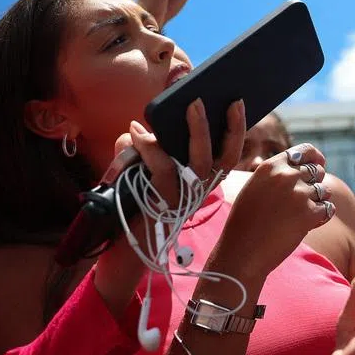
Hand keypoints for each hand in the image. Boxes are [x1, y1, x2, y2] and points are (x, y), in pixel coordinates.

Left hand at [93, 99, 244, 308]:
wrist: (119, 255)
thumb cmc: (131, 211)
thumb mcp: (139, 174)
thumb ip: (140, 151)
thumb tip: (138, 128)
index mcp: (202, 184)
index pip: (228, 154)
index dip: (236, 129)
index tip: (236, 101)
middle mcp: (199, 193)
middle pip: (221, 157)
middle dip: (220, 125)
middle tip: (204, 98)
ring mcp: (183, 201)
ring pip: (198, 162)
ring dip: (192, 131)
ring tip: (183, 105)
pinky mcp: (163, 206)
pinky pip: (163, 172)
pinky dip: (149, 148)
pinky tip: (136, 132)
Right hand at [212, 143, 336, 281]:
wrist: (242, 252)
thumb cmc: (246, 222)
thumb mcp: (255, 187)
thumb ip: (277, 174)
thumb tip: (304, 163)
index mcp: (271, 166)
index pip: (304, 151)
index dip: (315, 157)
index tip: (320, 163)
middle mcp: (286, 176)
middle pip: (318, 171)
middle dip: (315, 184)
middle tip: (301, 201)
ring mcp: (299, 194)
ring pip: (324, 190)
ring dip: (317, 202)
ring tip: (298, 215)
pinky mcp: (309, 213)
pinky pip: (328, 208)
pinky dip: (321, 217)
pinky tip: (307, 224)